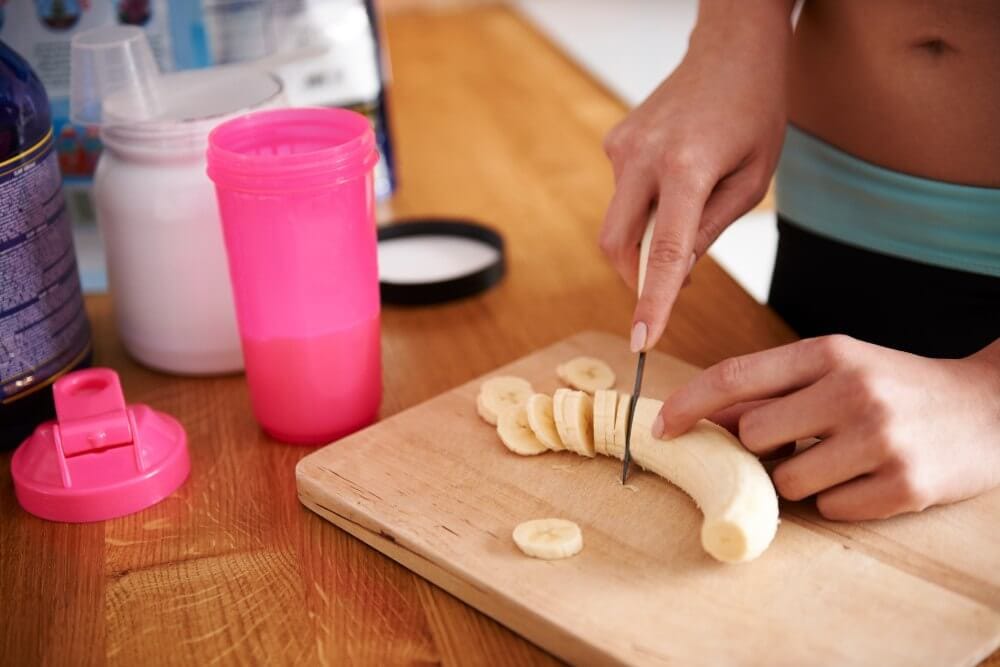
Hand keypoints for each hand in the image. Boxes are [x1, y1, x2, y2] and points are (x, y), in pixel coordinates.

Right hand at [599, 1, 792, 351]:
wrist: (729, 48)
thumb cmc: (753, 110)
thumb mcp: (753, 179)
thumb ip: (711, 230)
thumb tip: (676, 274)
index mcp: (687, 167)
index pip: (665, 253)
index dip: (653, 302)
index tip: (642, 341)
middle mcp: (643, 157)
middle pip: (617, 244)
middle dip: (634, 277)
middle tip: (664, 287)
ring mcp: (622, 148)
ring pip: (618, 222)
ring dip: (645, 238)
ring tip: (687, 210)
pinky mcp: (614, 142)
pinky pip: (622, 195)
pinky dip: (644, 207)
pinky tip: (674, 180)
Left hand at [653, 335, 999, 519]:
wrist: (988, 407)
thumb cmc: (894, 386)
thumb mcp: (836, 368)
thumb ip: (773, 387)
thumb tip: (707, 417)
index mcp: (828, 352)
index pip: (734, 376)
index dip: (688, 405)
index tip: (660, 429)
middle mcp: (852, 390)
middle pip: (754, 435)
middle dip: (762, 448)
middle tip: (797, 441)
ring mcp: (881, 439)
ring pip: (788, 481)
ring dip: (801, 479)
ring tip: (841, 459)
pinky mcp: (905, 486)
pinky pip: (831, 510)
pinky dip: (839, 501)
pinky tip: (869, 478)